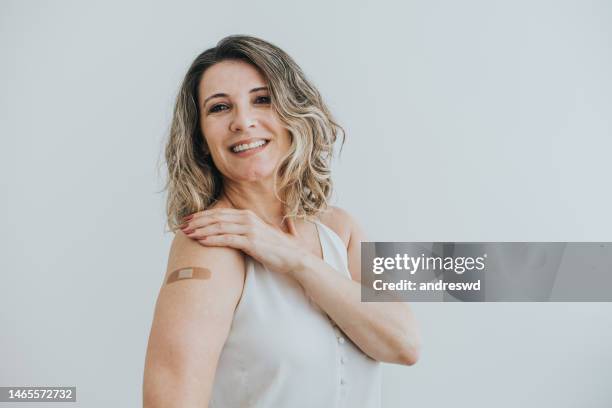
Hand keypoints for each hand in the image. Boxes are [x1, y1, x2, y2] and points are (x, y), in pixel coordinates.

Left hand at [180, 208, 312, 274]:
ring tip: (187, 233)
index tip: (189, 219)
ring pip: (218, 227)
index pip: (220, 213)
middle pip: (216, 217)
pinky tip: (200, 241)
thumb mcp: (259, 235)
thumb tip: (231, 232)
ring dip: (200, 230)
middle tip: (182, 225)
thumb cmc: (276, 249)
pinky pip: (227, 239)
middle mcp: (248, 219)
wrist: (294, 257)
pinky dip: (212, 239)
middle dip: (197, 221)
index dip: (202, 215)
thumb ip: (245, 230)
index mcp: (248, 215)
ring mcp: (250, 229)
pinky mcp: (251, 242)